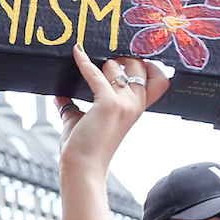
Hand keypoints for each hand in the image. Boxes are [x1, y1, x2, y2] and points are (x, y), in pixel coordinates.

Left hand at [56, 48, 170, 173]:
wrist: (81, 167)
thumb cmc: (83, 148)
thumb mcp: (82, 120)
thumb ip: (73, 106)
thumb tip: (59, 95)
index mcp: (136, 108)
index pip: (160, 80)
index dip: (150, 66)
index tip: (130, 59)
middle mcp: (134, 104)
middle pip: (138, 66)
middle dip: (121, 59)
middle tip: (103, 64)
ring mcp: (124, 103)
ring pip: (117, 67)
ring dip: (101, 64)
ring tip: (88, 68)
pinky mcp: (108, 104)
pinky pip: (96, 74)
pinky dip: (84, 62)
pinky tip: (76, 52)